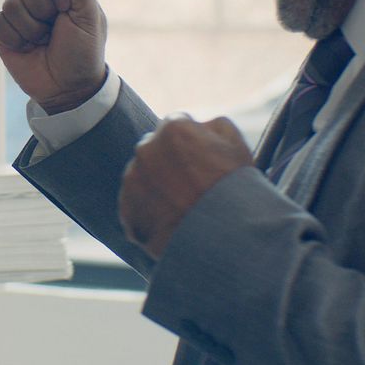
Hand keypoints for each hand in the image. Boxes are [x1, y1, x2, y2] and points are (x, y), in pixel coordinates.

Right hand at [0, 0, 107, 113]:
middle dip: (43, 8)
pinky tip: (27, 47)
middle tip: (54, 26)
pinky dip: (15, 38)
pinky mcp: (3, 31)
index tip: (67, 7)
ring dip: (31, 28)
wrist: (69, 88)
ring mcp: (19, 12)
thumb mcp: (89, 18)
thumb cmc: (83, 53)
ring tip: (43, 40)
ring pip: (11, 4)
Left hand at [119, 115, 254, 258]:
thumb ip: (213, 125)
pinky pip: (135, 206)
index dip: (191, 143)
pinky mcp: (126, 211)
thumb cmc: (236, 190)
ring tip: (183, 207)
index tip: (200, 161)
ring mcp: (133, 182)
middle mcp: (146, 150)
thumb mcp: (237, 145)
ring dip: (157, 187)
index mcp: (172, 128)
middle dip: (169, 163)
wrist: (225, 239)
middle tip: (191, 186)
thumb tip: (200, 125)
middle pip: (155, 150)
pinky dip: (149, 213)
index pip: (176, 125)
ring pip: (143, 178)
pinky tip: (172, 222)